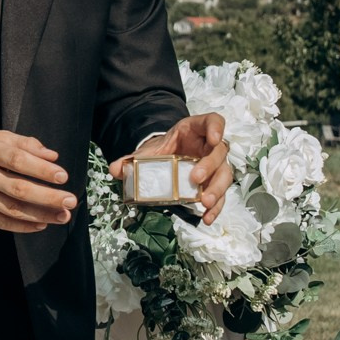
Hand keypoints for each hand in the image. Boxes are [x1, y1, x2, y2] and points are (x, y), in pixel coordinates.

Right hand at [0, 129, 74, 231]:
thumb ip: (23, 143)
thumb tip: (52, 155)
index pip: (17, 160)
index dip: (41, 169)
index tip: (62, 176)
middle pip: (18, 189)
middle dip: (47, 197)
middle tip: (70, 200)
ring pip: (11, 209)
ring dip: (40, 214)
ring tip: (62, 216)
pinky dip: (21, 226)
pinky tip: (41, 224)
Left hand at [109, 113, 231, 223]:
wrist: (166, 159)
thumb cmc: (165, 150)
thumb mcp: (149, 150)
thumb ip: (132, 158)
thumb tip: (114, 169)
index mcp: (196, 130)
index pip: (213, 121)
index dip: (216, 128)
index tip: (213, 138)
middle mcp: (210, 147)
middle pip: (219, 153)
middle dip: (209, 166)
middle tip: (196, 178)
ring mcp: (215, 166)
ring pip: (224, 175)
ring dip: (216, 189)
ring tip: (205, 202)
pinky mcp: (214, 183)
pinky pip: (220, 196)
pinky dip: (215, 208)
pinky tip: (207, 217)